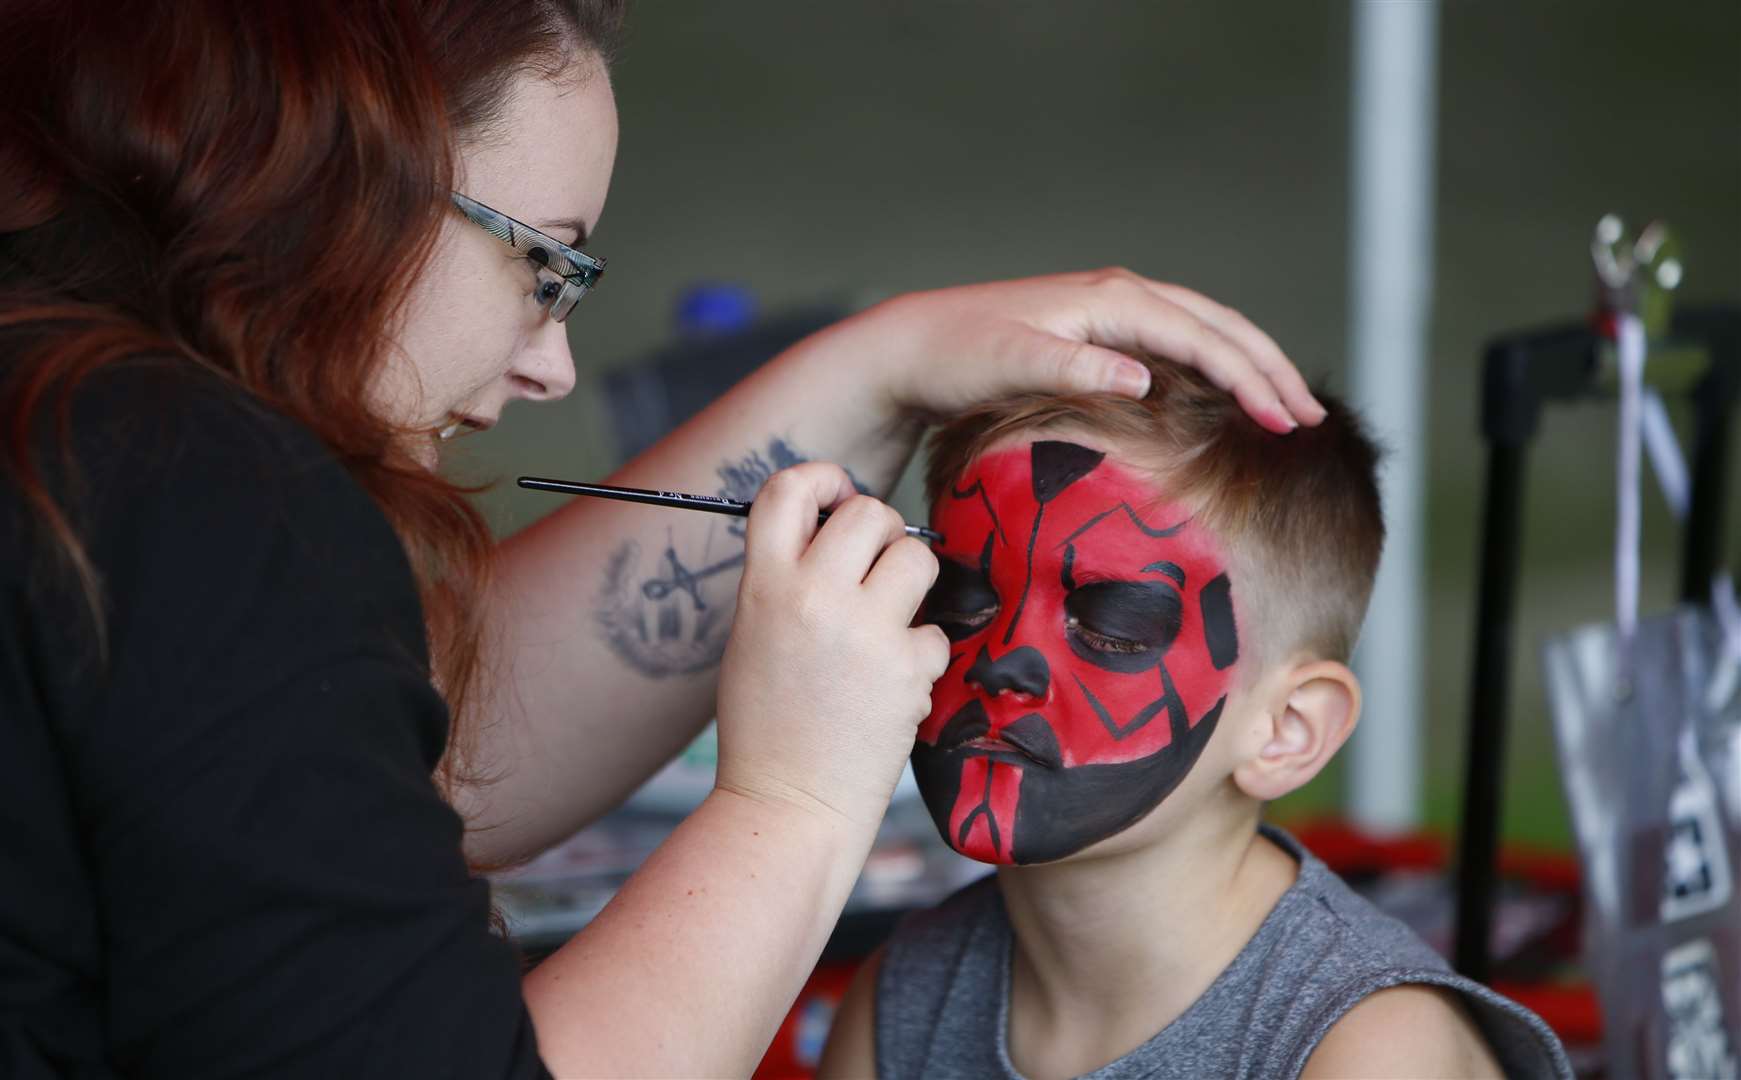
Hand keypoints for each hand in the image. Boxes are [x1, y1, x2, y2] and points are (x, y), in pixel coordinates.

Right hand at [715, 464, 950, 825]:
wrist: (787, 804)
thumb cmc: (768, 725)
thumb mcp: (754, 635)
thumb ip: (787, 578)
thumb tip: (837, 528)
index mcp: (763, 585)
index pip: (789, 488)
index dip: (823, 477)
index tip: (839, 495)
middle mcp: (812, 595)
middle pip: (869, 511)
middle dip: (882, 533)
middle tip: (876, 570)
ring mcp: (863, 629)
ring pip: (917, 556)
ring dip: (912, 582)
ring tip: (889, 623)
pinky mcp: (906, 667)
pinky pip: (934, 631)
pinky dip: (919, 655)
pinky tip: (891, 687)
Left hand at [814, 268, 1324, 433]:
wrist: (911, 347)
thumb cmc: (955, 356)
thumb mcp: (1009, 363)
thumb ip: (1075, 367)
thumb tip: (1146, 376)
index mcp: (1111, 300)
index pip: (1203, 338)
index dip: (1251, 380)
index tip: (1287, 423)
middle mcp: (1121, 297)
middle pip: (1220, 327)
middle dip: (1271, 370)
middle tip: (1314, 420)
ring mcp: (1112, 314)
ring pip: (1205, 333)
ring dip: (1251, 368)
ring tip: (1290, 411)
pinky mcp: (1101, 335)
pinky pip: (1179, 346)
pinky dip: (1216, 370)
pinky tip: (1230, 405)